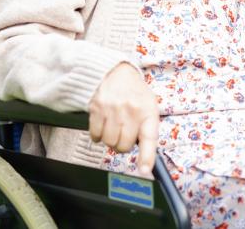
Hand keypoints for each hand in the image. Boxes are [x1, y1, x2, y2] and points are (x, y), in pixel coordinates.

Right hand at [89, 63, 159, 177]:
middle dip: (123, 143)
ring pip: (108, 143)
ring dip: (110, 139)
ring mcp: (113, 110)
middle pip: (123, 146)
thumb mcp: (149, 106)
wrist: (115, 72)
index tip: (145, 171)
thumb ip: (147, 128)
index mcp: (148, 112)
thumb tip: (146, 157)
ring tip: (114, 125)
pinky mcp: (96, 109)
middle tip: (124, 131)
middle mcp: (131, 111)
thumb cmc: (134, 93)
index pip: (149, 139)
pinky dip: (98, 134)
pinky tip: (104, 123)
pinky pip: (95, 136)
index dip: (146, 157)